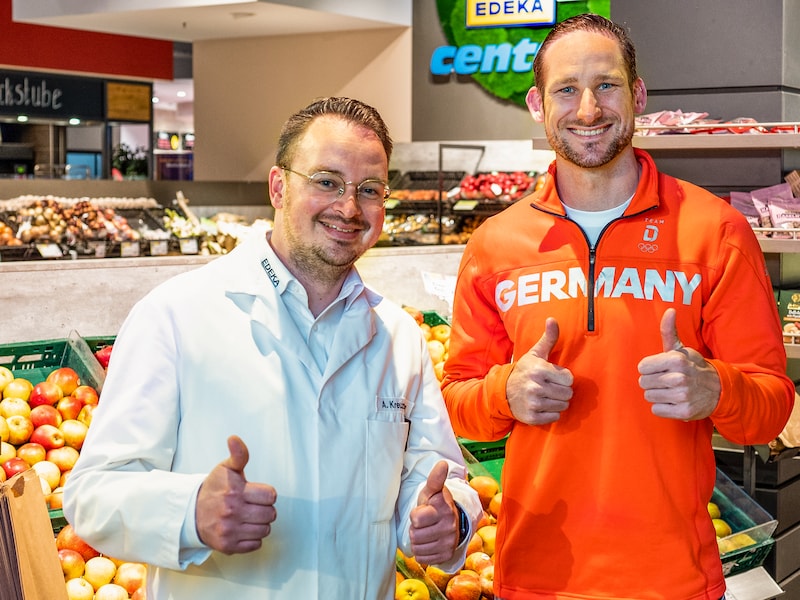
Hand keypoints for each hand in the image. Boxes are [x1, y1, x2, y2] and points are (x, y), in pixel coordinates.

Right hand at [195, 435, 277, 553]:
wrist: (191, 513)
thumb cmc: (214, 489)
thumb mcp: (226, 468)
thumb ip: (238, 454)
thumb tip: (234, 439)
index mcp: (235, 491)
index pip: (271, 496)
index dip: (267, 494)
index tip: (257, 494)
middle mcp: (232, 512)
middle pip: (271, 514)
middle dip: (265, 509)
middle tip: (252, 506)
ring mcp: (229, 531)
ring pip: (265, 530)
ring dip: (260, 524)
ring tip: (248, 517)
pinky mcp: (228, 546)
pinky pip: (256, 545)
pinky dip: (252, 538)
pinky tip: (243, 528)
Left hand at [409, 461, 458, 564]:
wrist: (451, 521)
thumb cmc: (434, 504)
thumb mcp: (432, 491)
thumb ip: (434, 479)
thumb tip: (442, 463)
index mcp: (443, 508)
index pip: (416, 518)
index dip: (415, 515)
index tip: (422, 510)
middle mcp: (449, 526)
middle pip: (415, 535)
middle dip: (415, 529)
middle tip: (423, 523)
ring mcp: (449, 542)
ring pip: (418, 548)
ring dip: (418, 541)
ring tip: (425, 532)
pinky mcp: (446, 555)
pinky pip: (423, 558)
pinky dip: (422, 552)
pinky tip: (428, 542)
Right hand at [506, 317, 572, 424]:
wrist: (503, 392)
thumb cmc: (524, 371)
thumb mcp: (535, 354)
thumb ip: (548, 338)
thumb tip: (552, 319)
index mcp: (539, 370)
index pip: (569, 379)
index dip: (563, 378)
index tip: (554, 377)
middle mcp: (535, 387)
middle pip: (568, 393)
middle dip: (562, 391)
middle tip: (551, 387)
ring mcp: (533, 403)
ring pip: (562, 406)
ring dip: (557, 402)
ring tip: (546, 396)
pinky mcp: (532, 417)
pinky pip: (554, 417)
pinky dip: (550, 413)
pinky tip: (541, 406)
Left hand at [637, 308, 719, 419]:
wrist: (718, 389)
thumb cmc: (692, 366)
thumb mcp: (681, 349)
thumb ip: (669, 331)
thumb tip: (670, 310)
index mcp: (676, 359)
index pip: (642, 367)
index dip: (649, 368)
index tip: (660, 369)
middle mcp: (679, 377)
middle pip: (643, 382)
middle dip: (652, 382)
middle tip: (666, 380)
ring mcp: (682, 395)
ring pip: (649, 397)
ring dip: (657, 395)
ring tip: (671, 390)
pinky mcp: (684, 411)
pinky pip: (657, 410)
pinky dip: (663, 407)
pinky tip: (673, 401)